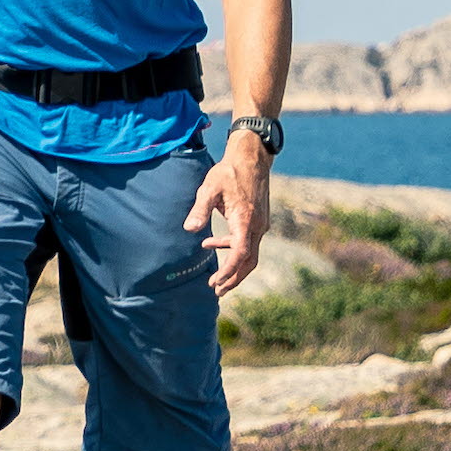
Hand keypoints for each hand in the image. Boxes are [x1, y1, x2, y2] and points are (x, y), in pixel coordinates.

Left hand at [187, 144, 270, 298]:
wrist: (251, 158)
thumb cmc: (228, 172)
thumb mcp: (209, 188)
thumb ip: (200, 209)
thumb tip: (190, 229)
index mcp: (245, 220)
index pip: (240, 253)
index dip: (229, 271)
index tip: (216, 283)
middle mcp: (257, 225)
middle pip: (249, 261)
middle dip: (234, 279)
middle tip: (216, 292)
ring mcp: (260, 224)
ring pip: (251, 255)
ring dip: (234, 268)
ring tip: (215, 279)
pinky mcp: (258, 221)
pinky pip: (248, 243)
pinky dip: (233, 250)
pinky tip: (211, 245)